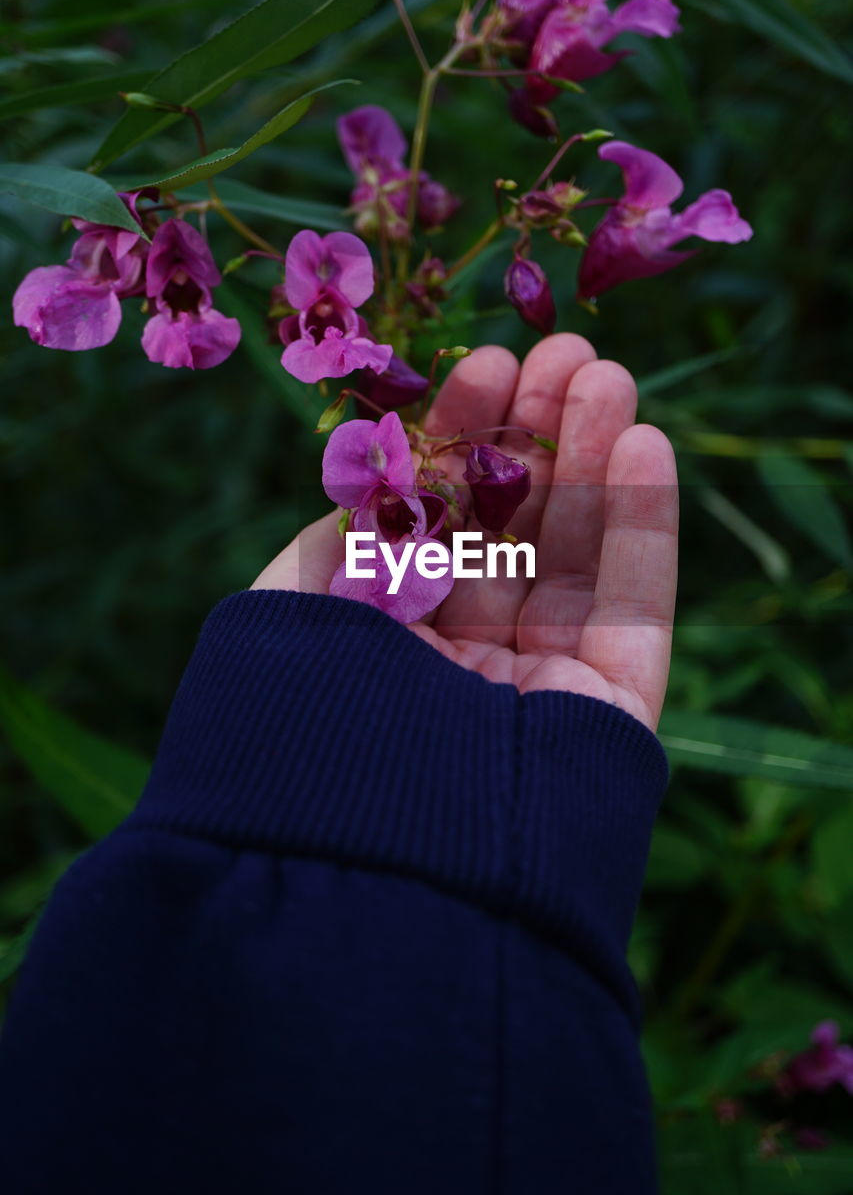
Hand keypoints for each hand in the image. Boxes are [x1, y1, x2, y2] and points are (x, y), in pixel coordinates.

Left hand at [252, 335, 677, 730]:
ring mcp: (537, 691)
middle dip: (537, 436)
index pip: (435, 521)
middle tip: (567, 349)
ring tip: (610, 374)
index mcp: (383, 642)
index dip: (461, 438)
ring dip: (596, 460)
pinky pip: (637, 610)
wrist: (375, 876)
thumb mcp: (292, 612)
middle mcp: (459, 664)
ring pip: (578, 557)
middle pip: (511, 529)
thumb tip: (378, 472)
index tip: (486, 361)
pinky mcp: (607, 718)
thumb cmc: (313, 734)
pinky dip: (645, 527)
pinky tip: (644, 444)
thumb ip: (336, 535)